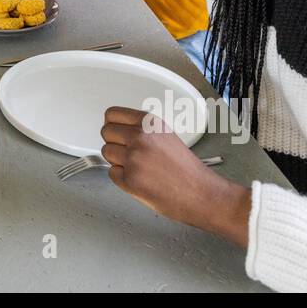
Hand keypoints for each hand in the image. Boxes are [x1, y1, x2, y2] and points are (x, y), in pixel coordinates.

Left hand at [100, 106, 250, 246]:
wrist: (201, 193)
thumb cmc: (187, 169)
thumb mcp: (166, 135)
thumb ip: (143, 129)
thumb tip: (120, 128)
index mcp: (150, 122)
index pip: (112, 114)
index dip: (112, 124)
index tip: (115, 131)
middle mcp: (140, 136)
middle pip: (106, 132)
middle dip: (114, 143)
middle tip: (128, 153)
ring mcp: (133, 158)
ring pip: (107, 152)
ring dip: (117, 160)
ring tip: (137, 167)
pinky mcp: (130, 179)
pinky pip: (112, 173)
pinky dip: (122, 178)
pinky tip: (139, 179)